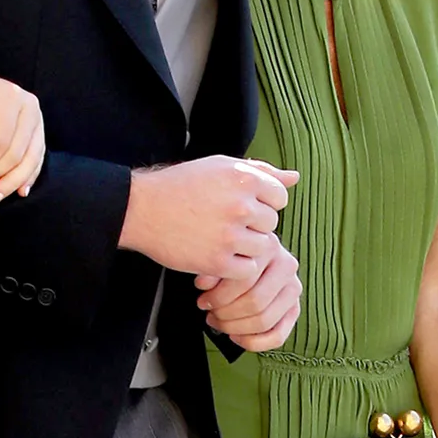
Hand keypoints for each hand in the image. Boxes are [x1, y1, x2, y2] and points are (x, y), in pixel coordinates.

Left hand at [0, 65, 45, 204]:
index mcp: (9, 95)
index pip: (1, 141)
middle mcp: (29, 106)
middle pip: (17, 153)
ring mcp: (36, 119)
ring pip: (30, 160)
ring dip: (10, 183)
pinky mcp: (36, 131)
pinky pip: (35, 159)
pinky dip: (27, 177)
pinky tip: (18, 192)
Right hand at [120, 157, 297, 284]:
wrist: (143, 210)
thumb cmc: (182, 185)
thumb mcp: (221, 167)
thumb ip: (261, 171)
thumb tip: (295, 177)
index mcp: (244, 178)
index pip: (280, 197)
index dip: (263, 203)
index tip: (242, 206)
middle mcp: (240, 205)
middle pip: (271, 224)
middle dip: (254, 225)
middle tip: (228, 224)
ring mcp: (230, 236)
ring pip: (262, 248)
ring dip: (247, 247)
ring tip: (223, 240)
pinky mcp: (218, 262)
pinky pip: (247, 270)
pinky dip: (236, 267)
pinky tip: (219, 256)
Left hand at [196, 237, 300, 350]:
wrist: (251, 256)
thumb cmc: (234, 258)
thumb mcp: (221, 256)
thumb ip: (212, 269)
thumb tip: (204, 284)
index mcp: (268, 248)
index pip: (244, 281)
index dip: (218, 297)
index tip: (203, 302)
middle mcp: (286, 266)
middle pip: (255, 303)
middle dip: (226, 314)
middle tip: (211, 314)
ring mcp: (293, 289)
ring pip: (264, 321)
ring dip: (235, 328)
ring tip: (220, 323)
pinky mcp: (294, 309)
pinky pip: (277, 336)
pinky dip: (253, 342)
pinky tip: (236, 336)